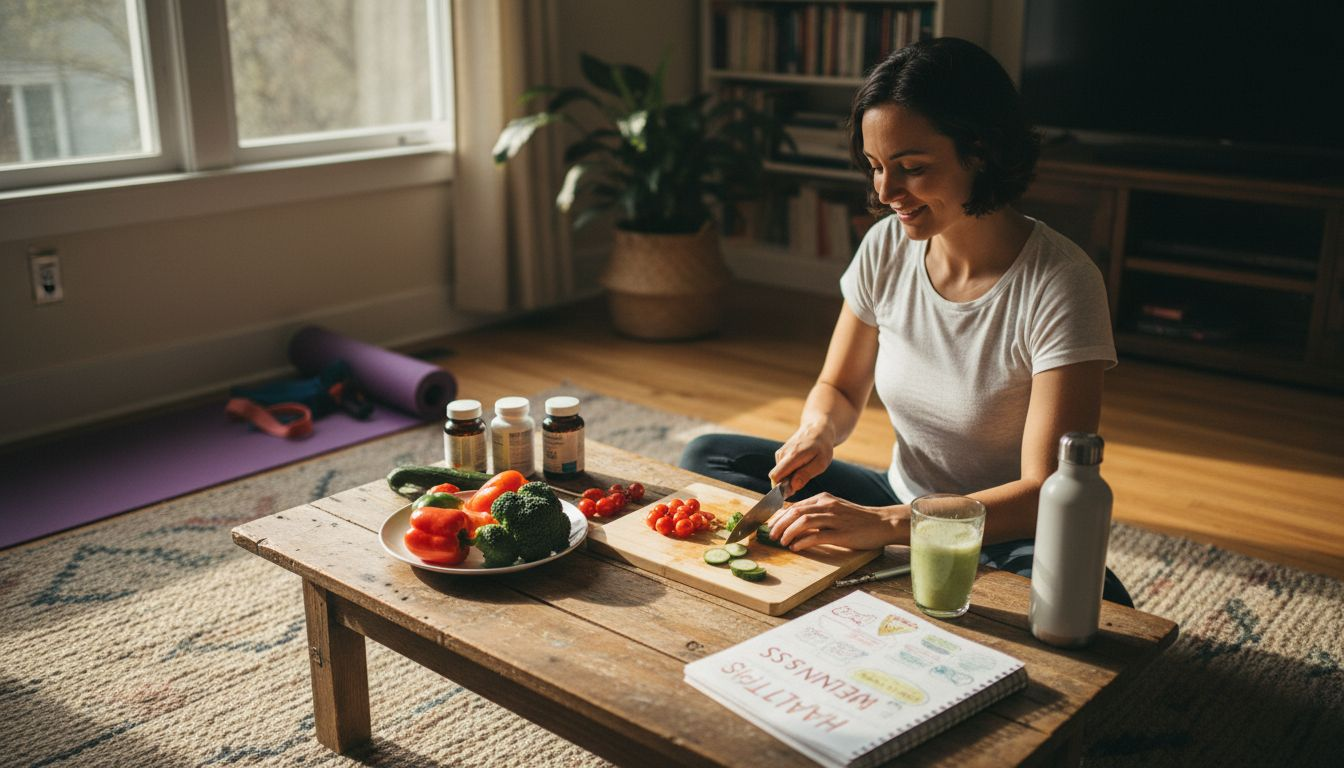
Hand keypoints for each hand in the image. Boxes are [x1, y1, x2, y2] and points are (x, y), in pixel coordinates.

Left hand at [768, 493, 909, 551]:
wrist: (882, 523)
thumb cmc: (858, 519)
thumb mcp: (835, 510)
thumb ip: (817, 513)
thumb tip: (795, 521)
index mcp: (824, 498)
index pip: (795, 505)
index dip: (780, 516)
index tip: (771, 526)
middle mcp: (827, 505)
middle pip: (795, 511)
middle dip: (779, 524)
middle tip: (771, 535)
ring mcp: (835, 519)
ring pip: (803, 521)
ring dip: (788, 532)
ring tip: (781, 542)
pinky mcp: (842, 533)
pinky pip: (817, 536)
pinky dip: (803, 541)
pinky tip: (796, 547)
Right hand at [770, 420, 835, 493]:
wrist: (818, 429)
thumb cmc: (822, 447)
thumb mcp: (821, 463)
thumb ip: (806, 475)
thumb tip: (792, 486)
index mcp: (793, 456)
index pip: (776, 476)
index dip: (780, 488)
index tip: (792, 492)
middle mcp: (782, 454)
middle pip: (776, 477)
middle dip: (785, 484)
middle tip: (801, 482)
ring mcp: (780, 453)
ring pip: (778, 473)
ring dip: (788, 478)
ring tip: (803, 471)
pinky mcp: (780, 453)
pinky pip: (780, 469)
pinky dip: (788, 472)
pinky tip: (800, 467)